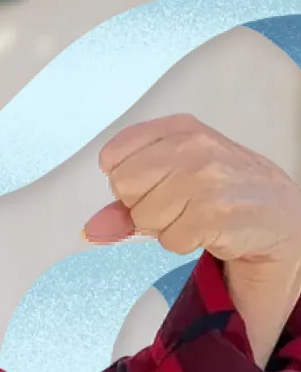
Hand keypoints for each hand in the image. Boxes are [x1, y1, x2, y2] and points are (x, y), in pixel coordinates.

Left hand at [85, 113, 300, 364]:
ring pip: (144, 216)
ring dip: (166, 227)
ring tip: (198, 216)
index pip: (114, 156)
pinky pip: (170, 239)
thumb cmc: (223, 194)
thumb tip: (91, 230)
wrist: (282, 218)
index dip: (126, 181)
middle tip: (179, 205)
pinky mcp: (219, 211)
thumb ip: (126, 204)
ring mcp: (208, 177)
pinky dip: (184, 242)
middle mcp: (194, 146)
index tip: (153, 183)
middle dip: (143, 206)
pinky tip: (211, 230)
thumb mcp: (175, 182)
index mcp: (180, 128)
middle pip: (123, 187)